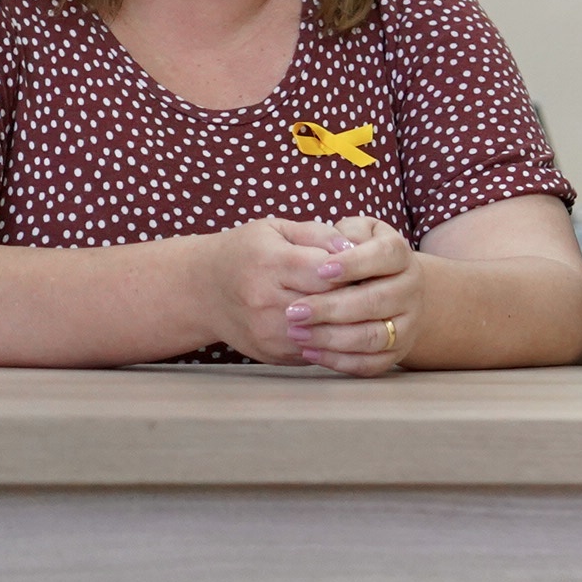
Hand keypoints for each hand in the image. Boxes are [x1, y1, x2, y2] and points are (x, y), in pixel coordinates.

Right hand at [189, 217, 360, 363]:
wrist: (203, 291)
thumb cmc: (246, 252)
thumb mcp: (277, 229)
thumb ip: (318, 234)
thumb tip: (353, 247)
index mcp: (269, 263)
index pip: (326, 271)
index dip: (354, 268)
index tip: (371, 264)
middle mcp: (265, 301)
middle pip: (328, 304)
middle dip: (359, 296)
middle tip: (378, 287)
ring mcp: (267, 332)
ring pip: (326, 333)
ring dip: (351, 323)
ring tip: (368, 308)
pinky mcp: (272, 353)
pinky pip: (315, 350)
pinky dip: (335, 339)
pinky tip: (348, 326)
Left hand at [284, 217, 425, 376]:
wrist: (390, 289)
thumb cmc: (360, 257)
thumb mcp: (357, 234)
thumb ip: (344, 234)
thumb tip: (336, 245)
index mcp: (401, 257)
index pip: (385, 255)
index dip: (355, 263)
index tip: (322, 269)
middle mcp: (411, 291)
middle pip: (376, 301)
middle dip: (332, 308)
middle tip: (294, 311)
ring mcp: (406, 324)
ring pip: (373, 336)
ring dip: (332, 337)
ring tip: (297, 333)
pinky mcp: (396, 353)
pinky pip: (370, 364)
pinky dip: (339, 361)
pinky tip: (310, 351)